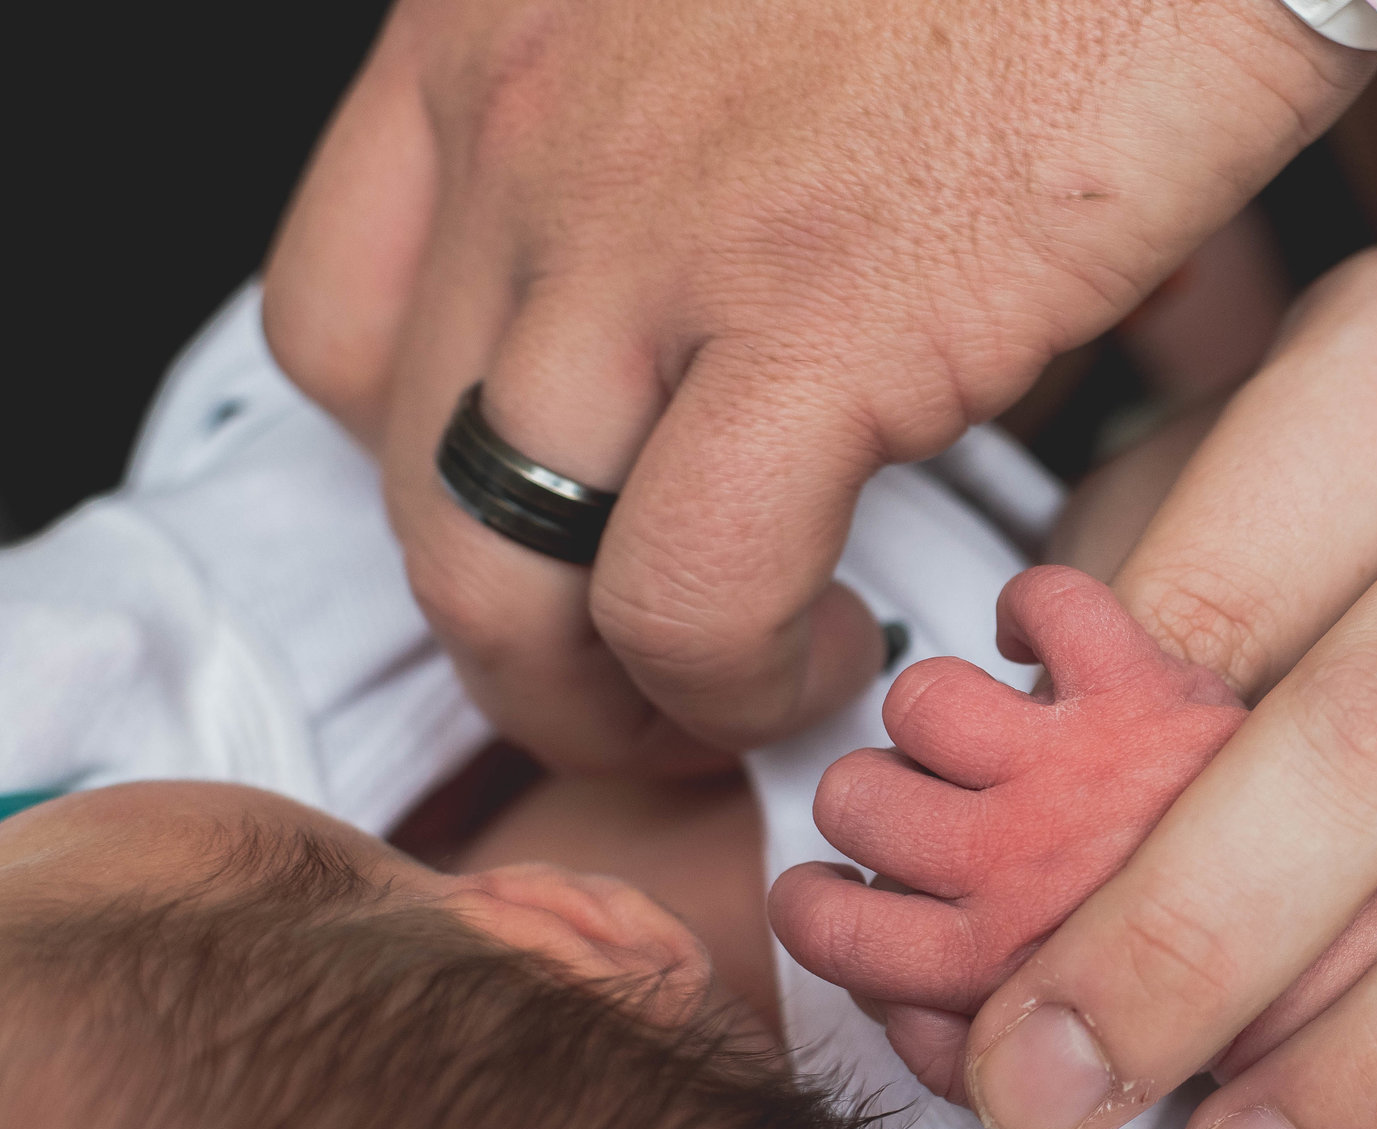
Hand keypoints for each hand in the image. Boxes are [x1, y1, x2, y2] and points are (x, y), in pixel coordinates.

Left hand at [263, 0, 1372, 772]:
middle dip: (512, 634)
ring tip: (735, 702)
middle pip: (404, 475)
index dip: (437, 473)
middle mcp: (530, 129)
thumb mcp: (810, 28)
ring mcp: (643, 229)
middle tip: (636, 681)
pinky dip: (744, 679)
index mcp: (509, 29)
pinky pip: (686, 592)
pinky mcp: (805, 321)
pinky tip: (835, 656)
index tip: (561, 532)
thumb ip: (776, 175)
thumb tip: (915, 340)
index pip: (349, 317)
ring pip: (493, 570)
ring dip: (605, 694)